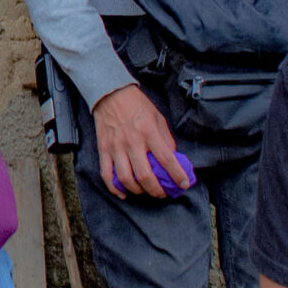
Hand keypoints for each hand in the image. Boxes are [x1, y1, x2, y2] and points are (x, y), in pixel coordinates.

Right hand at [92, 86, 187, 201]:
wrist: (110, 94)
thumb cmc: (137, 105)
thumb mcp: (158, 118)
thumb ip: (166, 139)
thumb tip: (173, 158)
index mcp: (149, 132)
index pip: (166, 159)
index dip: (177, 175)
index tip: (184, 184)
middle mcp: (132, 141)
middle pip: (145, 175)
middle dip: (156, 190)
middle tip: (162, 193)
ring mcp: (116, 147)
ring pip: (126, 178)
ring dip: (138, 190)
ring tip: (145, 191)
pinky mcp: (103, 149)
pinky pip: (107, 174)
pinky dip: (114, 188)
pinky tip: (123, 193)